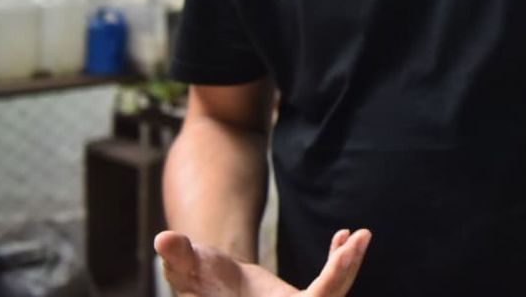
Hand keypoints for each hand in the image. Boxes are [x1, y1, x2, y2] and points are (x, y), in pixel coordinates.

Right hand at [154, 228, 370, 296]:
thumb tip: (165, 239)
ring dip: (348, 265)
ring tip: (361, 234)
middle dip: (341, 275)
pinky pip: (331, 284)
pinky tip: (345, 236)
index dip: (322, 290)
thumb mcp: (186, 268)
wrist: (213, 289)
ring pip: (333, 293)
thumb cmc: (197, 281)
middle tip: (358, 240)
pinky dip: (340, 262)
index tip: (326, 284)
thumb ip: (180, 257)